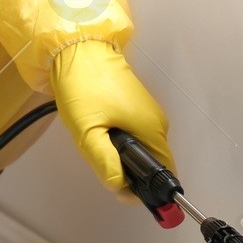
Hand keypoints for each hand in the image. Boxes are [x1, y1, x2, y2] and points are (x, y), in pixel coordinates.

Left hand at [51, 40, 175, 193]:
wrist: (79, 51)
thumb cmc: (85, 87)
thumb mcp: (88, 132)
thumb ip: (105, 162)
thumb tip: (120, 186)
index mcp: (151, 130)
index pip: (163, 172)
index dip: (146, 190)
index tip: (122, 191)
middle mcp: (156, 122)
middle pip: (150, 163)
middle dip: (127, 171)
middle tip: (99, 159)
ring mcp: (148, 113)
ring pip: (140, 150)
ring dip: (119, 155)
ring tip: (95, 140)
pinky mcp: (137, 106)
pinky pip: (134, 135)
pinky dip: (117, 141)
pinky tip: (98, 130)